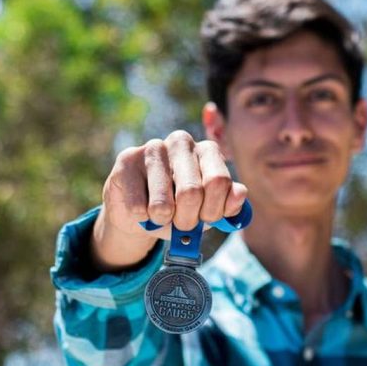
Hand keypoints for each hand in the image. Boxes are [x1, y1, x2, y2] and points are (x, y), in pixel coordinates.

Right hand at [91, 130, 247, 270]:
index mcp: (208, 150)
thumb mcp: (209, 211)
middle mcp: (182, 142)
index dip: (213, 210)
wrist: (142, 215)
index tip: (206, 218)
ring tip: (161, 217)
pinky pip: (138, 206)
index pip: (219, 182)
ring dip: (163, 221)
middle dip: (188, 219)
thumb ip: (229, 205)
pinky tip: (142, 209)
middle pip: (191, 192)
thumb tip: (240, 194)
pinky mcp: (127, 160)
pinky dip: (143, 219)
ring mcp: (153, 148)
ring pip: (163, 204)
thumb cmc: (182, 210)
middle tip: (183, 223)